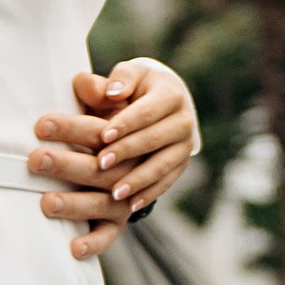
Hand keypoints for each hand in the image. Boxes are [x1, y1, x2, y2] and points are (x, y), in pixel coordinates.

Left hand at [28, 61, 199, 260]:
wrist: (159, 103)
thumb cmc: (132, 88)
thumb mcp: (125, 78)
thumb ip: (114, 82)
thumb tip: (111, 91)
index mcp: (169, 95)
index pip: (147, 111)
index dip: (125, 123)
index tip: (103, 135)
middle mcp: (183, 121)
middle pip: (153, 139)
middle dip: (126, 152)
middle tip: (100, 163)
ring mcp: (184, 147)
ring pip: (162, 165)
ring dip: (138, 180)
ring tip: (115, 193)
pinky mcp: (180, 166)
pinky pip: (166, 182)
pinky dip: (148, 194)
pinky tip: (130, 206)